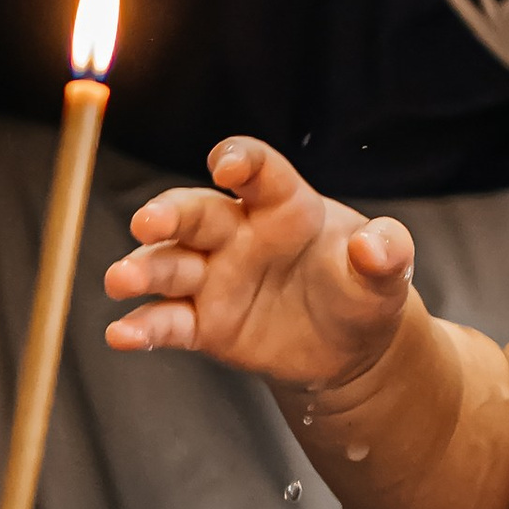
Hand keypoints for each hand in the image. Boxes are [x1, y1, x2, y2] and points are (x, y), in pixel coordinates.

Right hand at [102, 135, 414, 391]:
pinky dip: (142, 327)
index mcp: (283, 204)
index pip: (257, 170)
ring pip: (169, 264)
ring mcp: (214, 277)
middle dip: (168, 213)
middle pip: (195, 212)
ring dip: (143, 269)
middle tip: (147, 222)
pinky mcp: (202, 323)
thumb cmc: (363, 290)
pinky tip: (121, 334)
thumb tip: (376, 245)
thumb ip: (387, 252)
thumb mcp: (388, 273)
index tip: (228, 166)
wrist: (348, 348)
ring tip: (120, 280)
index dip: (241, 161)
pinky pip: (167, 321)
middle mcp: (239, 233)